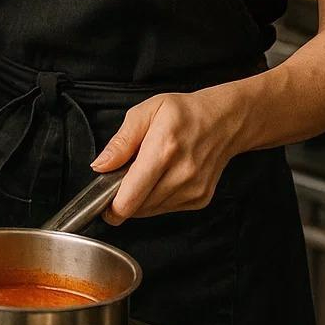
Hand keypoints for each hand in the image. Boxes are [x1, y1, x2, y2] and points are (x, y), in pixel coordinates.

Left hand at [91, 86, 246, 222]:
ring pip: (151, 211)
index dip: (111, 207)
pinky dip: (157, 199)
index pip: (130, 197)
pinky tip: (163, 178)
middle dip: (125, 198)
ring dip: (141, 199)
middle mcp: (181, 173)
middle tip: (126, 177)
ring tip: (148, 173)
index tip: (104, 202)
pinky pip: (166, 210)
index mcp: (163, 149)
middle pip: (138, 208)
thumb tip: (100, 166)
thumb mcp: (145, 112)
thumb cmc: (183, 113)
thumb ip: (120, 142)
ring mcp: (193, 189)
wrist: (223, 121)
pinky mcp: (200, 199)